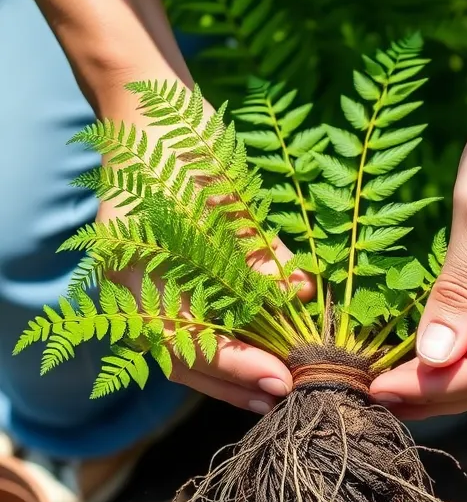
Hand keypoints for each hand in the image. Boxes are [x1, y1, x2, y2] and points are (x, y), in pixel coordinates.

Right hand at [97, 89, 313, 413]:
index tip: (280, 378)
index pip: (183, 339)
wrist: (150, 103)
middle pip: (182, 356)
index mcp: (131, 271)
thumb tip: (299, 293)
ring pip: (188, 346)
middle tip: (284, 398)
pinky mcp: (165, 278)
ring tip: (275, 389)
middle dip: (233, 381)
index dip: (234, 365)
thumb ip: (254, 250)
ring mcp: (145, 284)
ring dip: (231, 371)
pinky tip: (264, 352)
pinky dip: (230, 339)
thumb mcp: (220, 197)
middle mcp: (133, 287)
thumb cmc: (180, 142)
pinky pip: (195, 322)